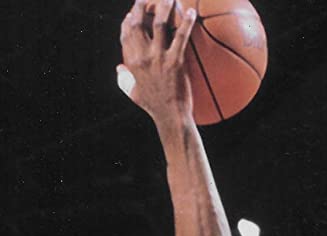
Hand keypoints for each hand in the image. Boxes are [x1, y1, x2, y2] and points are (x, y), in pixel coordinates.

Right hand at [118, 0, 196, 123]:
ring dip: (164, 6)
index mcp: (131, 61)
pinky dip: (186, 23)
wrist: (170, 117)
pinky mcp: (176, 62)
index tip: (133, 12)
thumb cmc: (153, 107)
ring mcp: (159, 58)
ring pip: (160, 24)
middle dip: (142, 5)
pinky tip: (191, 12)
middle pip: (139, 22)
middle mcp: (142, 56)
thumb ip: (124, 79)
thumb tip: (119, 69)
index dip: (129, 19)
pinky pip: (181, 37)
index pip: (126, 32)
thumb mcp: (133, 92)